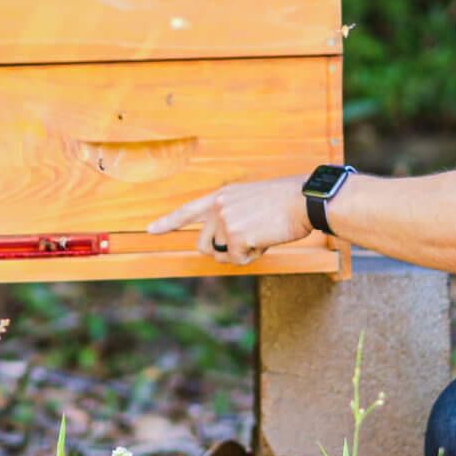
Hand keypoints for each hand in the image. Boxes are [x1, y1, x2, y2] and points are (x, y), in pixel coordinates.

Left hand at [147, 177, 311, 264]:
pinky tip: (266, 239)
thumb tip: (222, 246)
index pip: (188, 210)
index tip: (151, 230)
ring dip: (241, 254)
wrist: (304, 200)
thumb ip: (232, 217)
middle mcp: (218, 207)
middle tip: (248, 241)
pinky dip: (253, 256)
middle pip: (204, 245)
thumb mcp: (251, 201)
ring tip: (261, 234)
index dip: (168, 222)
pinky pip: (238, 260)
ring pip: (222, 255)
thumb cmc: (285, 203)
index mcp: (221, 196)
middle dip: (222, 252)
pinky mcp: (236, 236)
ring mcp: (225, 221)